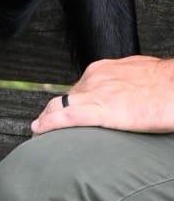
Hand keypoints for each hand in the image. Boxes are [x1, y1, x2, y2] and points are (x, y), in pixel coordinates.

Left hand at [31, 56, 173, 134]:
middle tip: (44, 124)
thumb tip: (124, 96)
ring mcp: (95, 91)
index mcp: (104, 70)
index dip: (66, 101)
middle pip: (66, 96)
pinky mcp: (100, 109)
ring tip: (40, 130)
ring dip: (48, 118)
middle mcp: (95, 77)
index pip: (77, 88)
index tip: (58, 111)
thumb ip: (123, 85)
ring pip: (60, 104)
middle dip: (54, 111)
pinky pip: (66, 115)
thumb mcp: (138, 77)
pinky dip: (49, 123)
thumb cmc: (165, 84)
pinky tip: (40, 130)